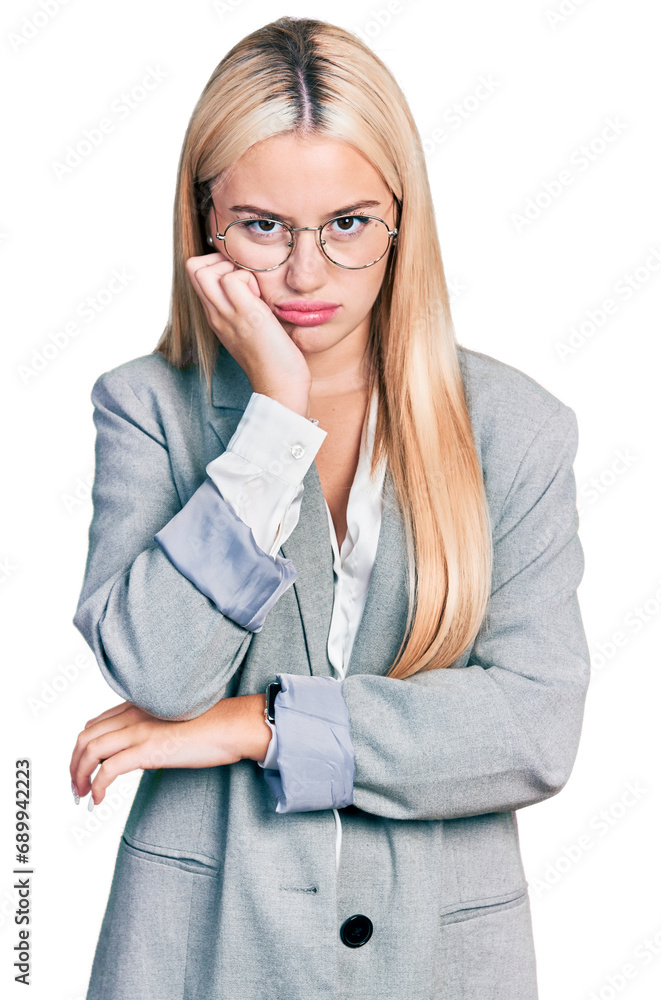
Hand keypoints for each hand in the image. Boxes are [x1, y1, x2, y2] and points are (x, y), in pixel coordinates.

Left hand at [69, 695, 269, 806]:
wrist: (232, 726)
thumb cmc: (210, 726)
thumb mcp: (171, 724)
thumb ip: (150, 731)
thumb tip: (138, 756)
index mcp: (137, 705)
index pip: (95, 724)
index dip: (82, 748)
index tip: (83, 769)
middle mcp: (133, 713)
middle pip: (85, 736)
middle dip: (74, 763)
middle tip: (76, 786)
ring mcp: (139, 730)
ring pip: (90, 751)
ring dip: (79, 776)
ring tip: (82, 795)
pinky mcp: (148, 750)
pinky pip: (108, 770)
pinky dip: (96, 786)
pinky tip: (98, 799)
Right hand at [185, 252, 311, 415]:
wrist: (280, 386)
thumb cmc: (274, 359)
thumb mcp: (251, 328)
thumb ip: (246, 307)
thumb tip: (255, 285)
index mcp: (216, 317)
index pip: (196, 275)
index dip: (216, 265)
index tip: (241, 280)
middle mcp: (215, 315)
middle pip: (192, 267)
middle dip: (218, 260)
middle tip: (244, 279)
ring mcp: (227, 315)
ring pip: (202, 269)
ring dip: (232, 269)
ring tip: (253, 291)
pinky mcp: (246, 315)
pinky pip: (233, 278)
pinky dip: (249, 279)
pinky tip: (262, 300)